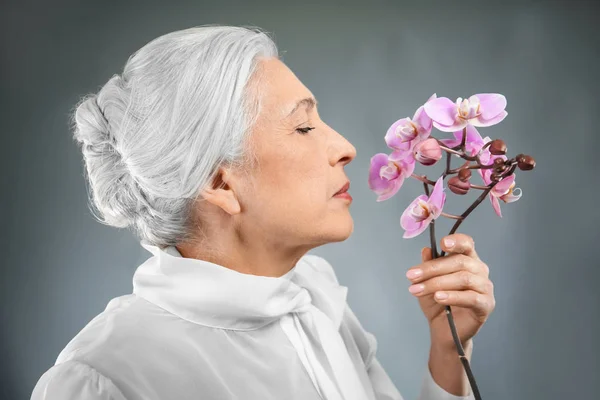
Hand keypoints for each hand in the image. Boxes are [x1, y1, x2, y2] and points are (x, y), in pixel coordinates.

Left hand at [405, 233, 495, 350]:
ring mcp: (485, 288)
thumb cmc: (438, 302)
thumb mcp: (427, 281)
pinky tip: (438, 297)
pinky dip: (453, 296)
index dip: (457, 241)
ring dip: (437, 283)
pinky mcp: (486, 305)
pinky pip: (471, 297)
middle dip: (432, 268)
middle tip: (411, 275)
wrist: (443, 329)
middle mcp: (480, 270)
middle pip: (460, 262)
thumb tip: (426, 250)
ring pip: (463, 278)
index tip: (442, 243)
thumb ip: (428, 265)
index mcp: (468, 259)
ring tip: (417, 290)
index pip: (467, 244)